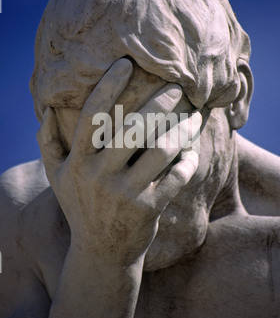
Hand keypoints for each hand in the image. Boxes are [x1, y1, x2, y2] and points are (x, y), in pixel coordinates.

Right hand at [37, 58, 199, 266]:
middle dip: (161, 102)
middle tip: (179, 87)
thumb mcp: (57, 178)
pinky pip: (177, 177)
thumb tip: (46, 109)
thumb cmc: (81, 207)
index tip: (126, 64)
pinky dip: (189, 160)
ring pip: (162, 150)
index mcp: (78, 162)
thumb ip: (48, 143)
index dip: (109, 86)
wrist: (101, 254)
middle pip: (134, 128)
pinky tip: (191, 150)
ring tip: (194, 116)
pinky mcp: (149, 210)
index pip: (93, 116)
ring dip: (183, 129)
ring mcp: (126, 194)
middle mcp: (99, 176)